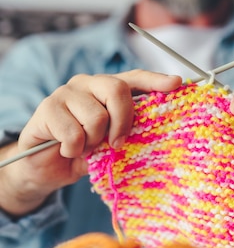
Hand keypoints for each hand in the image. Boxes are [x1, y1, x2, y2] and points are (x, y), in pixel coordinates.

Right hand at [0, 70, 181, 215]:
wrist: (44, 169)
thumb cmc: (82, 154)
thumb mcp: (109, 144)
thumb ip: (126, 131)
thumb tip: (155, 129)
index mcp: (105, 89)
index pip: (133, 78)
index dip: (155, 80)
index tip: (177, 83)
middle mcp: (87, 84)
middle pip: (117, 90)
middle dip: (122, 122)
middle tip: (115, 143)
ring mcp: (65, 93)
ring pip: (96, 117)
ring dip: (92, 142)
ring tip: (83, 148)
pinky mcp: (47, 108)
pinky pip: (74, 133)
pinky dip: (73, 150)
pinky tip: (65, 150)